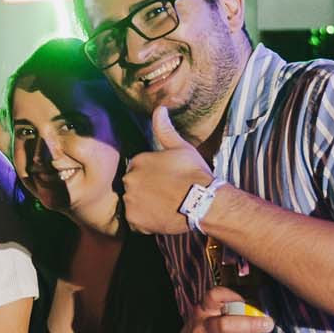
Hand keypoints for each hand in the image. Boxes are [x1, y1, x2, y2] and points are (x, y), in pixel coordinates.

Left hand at [120, 107, 213, 234]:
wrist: (204, 201)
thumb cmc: (194, 173)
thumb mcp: (181, 147)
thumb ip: (165, 130)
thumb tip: (159, 109)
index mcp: (138, 161)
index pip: (137, 169)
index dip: (151, 177)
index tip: (165, 181)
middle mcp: (130, 179)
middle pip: (133, 187)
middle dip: (145, 191)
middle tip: (165, 196)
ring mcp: (131, 200)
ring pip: (133, 204)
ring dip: (144, 207)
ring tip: (164, 207)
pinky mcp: (134, 219)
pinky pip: (135, 222)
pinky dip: (144, 223)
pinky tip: (161, 218)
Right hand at [172, 284, 283, 332]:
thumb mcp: (209, 317)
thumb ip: (229, 310)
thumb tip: (264, 310)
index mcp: (203, 311)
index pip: (213, 297)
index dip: (230, 295)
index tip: (246, 299)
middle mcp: (201, 329)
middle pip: (225, 324)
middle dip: (249, 324)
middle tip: (269, 324)